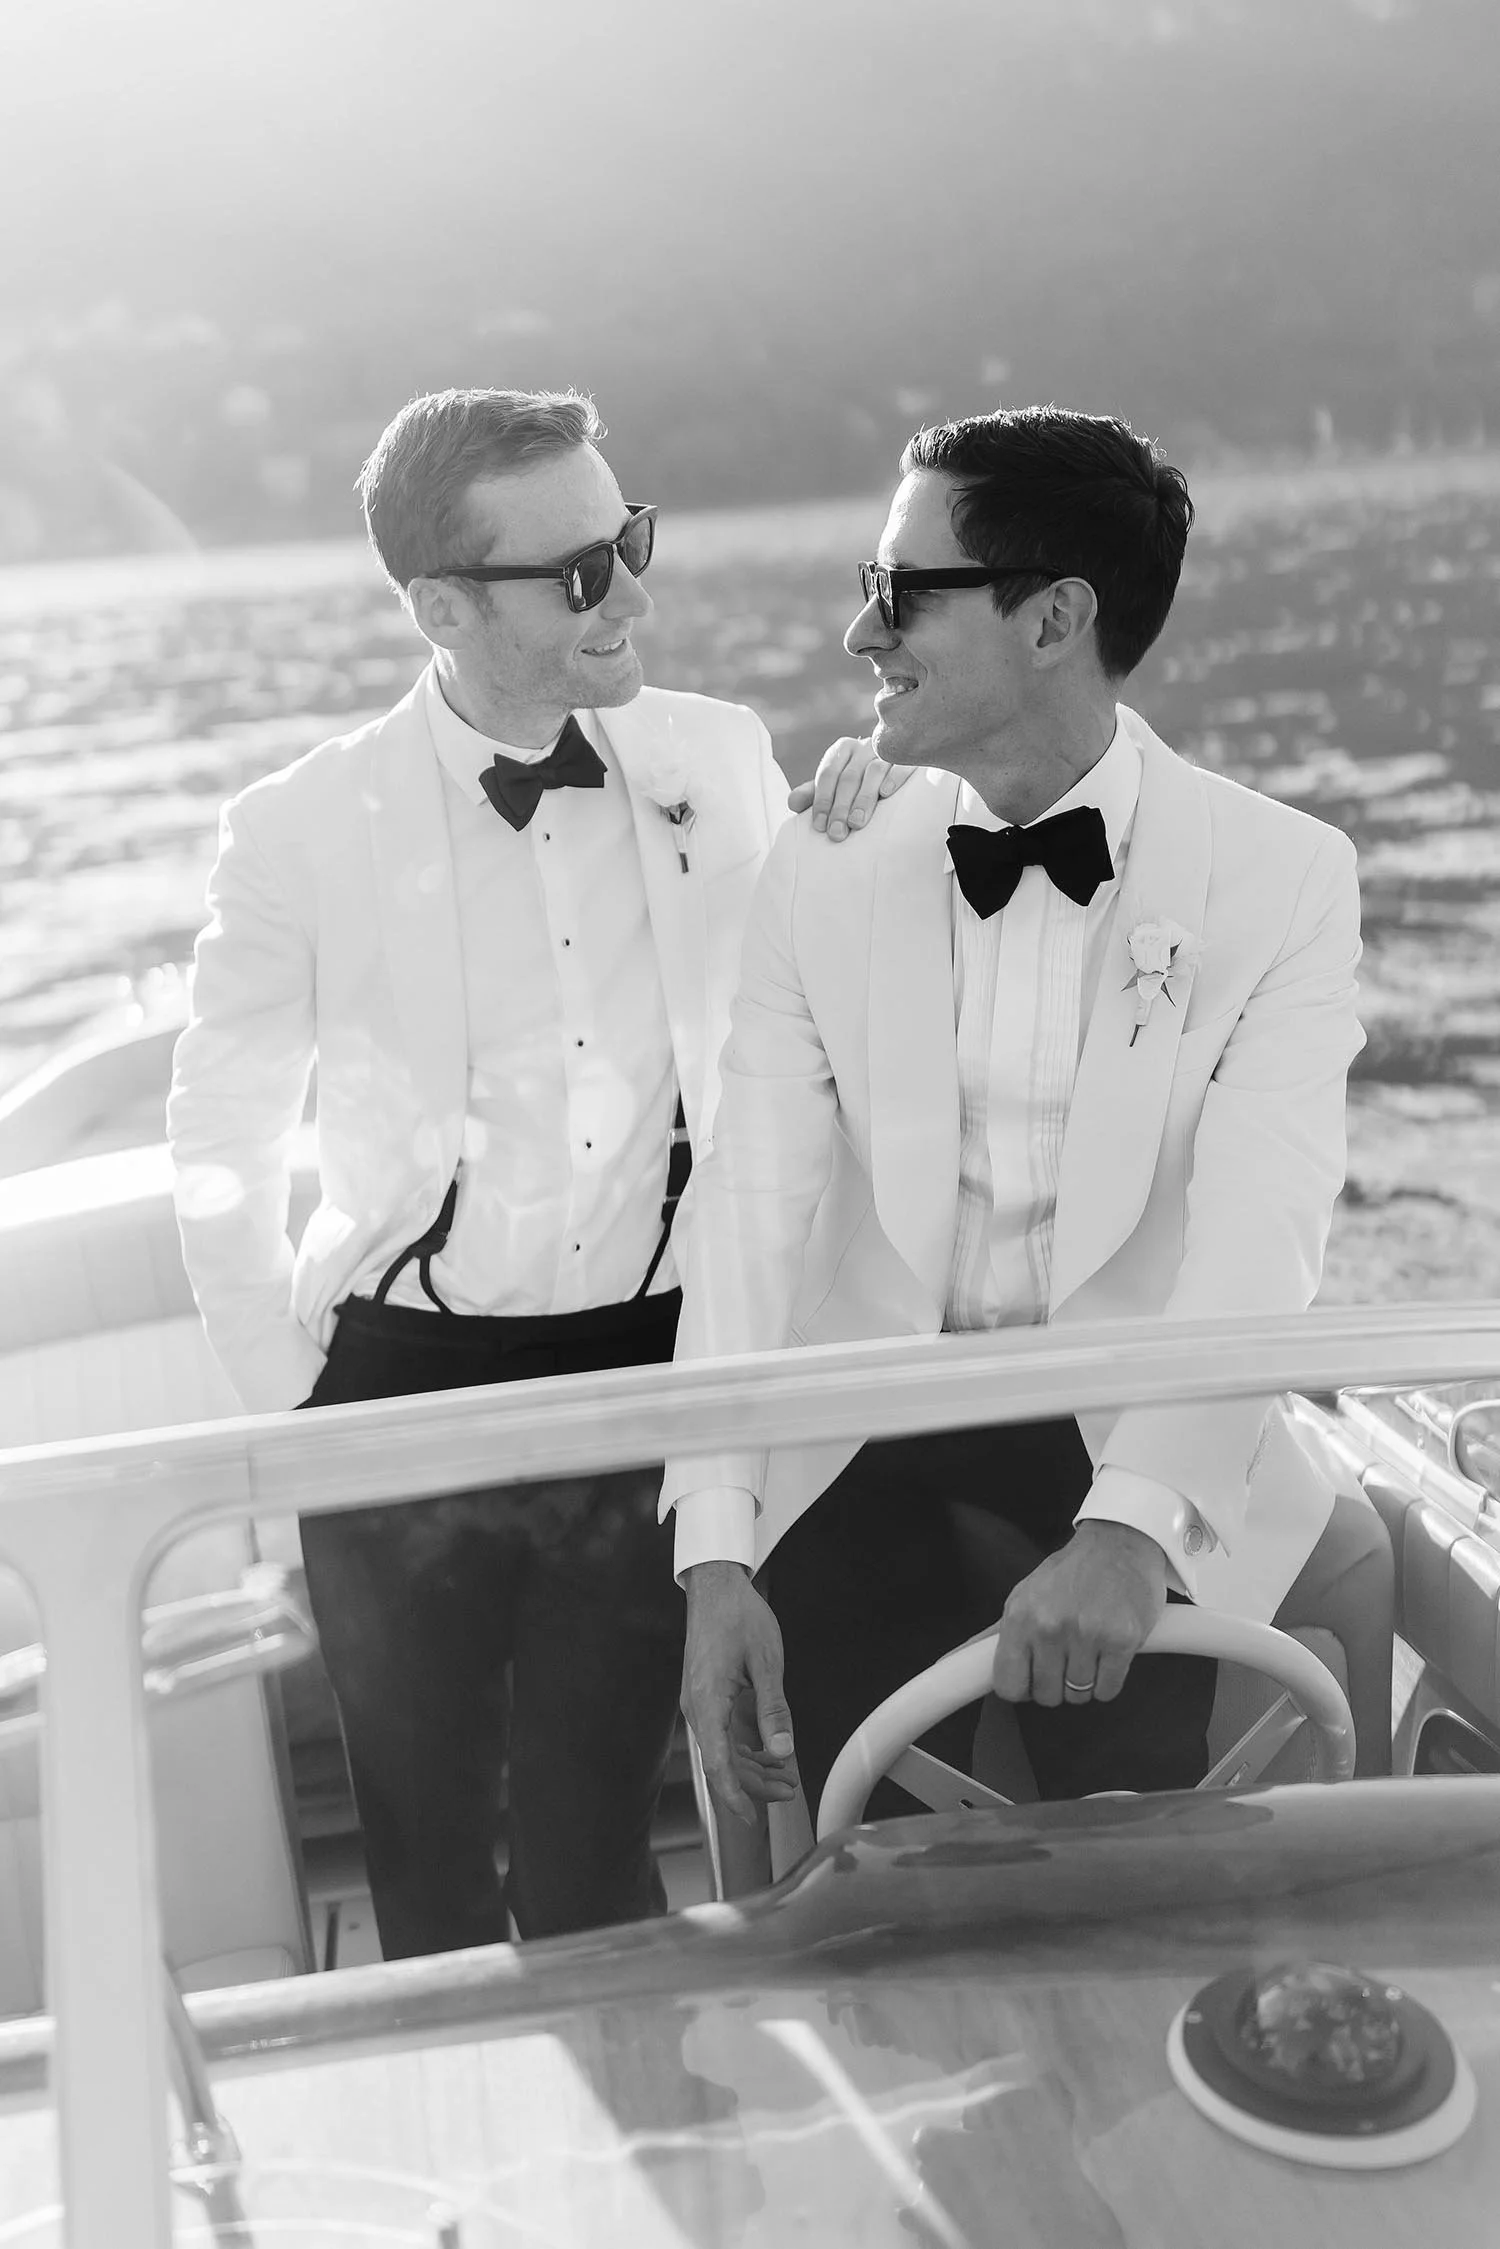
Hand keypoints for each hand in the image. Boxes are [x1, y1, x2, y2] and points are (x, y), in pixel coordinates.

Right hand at [682, 1561, 799, 1822]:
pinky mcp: (707, 1696)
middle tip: (788, 1793)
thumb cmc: (738, 1616)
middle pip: (722, 1762)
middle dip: (754, 1784)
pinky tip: (769, 1754)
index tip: (750, 1818)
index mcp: (708, 1702)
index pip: (717, 1763)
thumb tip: (781, 1750)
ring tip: (786, 1779)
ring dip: (753, 1768)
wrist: (715, 1586)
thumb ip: (773, 1708)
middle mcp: (698, 1708)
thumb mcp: (766, 1661)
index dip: (734, 1795)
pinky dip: (746, 1748)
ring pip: (724, 1750)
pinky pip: (723, 1733)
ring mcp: (700, 1703)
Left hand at [786, 734, 912, 839]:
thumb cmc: (861, 782)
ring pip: (874, 772)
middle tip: (837, 834)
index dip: (822, 801)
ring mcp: (888, 750)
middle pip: (849, 777)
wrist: (898, 766)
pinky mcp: (910, 757)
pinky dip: (894, 778)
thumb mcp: (835, 786)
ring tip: (857, 824)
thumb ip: (814, 794)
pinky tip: (886, 794)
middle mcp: (864, 747)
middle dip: (841, 807)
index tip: (820, 827)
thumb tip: (792, 803)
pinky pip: (901, 765)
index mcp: (842, 750)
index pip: (828, 775)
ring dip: (864, 799)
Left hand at [989, 1522, 1167, 1707]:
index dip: (1023, 1688)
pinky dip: (1108, 1681)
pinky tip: (1108, 1654)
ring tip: (1089, 1650)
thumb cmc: (1068, 1574)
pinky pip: (1108, 1690)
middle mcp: (1049, 1626)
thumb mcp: (1024, 1597)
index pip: (1009, 1685)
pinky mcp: (1121, 1640)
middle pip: (1047, 1695)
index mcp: (1019, 1617)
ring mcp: (1087, 1633)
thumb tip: (952, 1660)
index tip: (1034, 1678)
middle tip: (1067, 1656)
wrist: (1116, 1544)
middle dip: (1058, 1683)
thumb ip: (993, 1635)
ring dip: (1085, 1682)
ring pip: (1079, 1695)